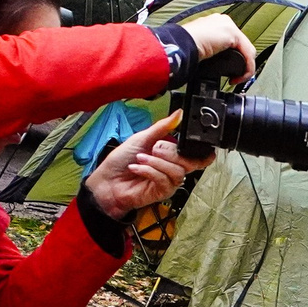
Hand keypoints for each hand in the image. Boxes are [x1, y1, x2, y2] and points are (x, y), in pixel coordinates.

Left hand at [84, 113, 208, 219]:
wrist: (108, 180)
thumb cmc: (121, 160)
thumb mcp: (142, 137)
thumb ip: (163, 127)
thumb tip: (179, 114)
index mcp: (171, 154)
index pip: (195, 154)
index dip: (200, 151)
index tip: (193, 145)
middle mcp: (172, 167)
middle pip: (189, 162)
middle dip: (171, 154)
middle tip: (154, 149)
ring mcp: (168, 181)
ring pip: (177, 172)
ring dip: (157, 163)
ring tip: (141, 159)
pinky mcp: (162, 192)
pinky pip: (165, 181)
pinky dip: (150, 172)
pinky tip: (137, 169)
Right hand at [179, 13, 256, 81]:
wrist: (181, 44)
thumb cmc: (183, 47)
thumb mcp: (199, 48)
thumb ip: (208, 51)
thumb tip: (210, 61)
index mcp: (214, 24)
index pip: (232, 41)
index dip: (234, 58)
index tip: (228, 72)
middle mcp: (223, 22)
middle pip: (242, 45)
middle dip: (242, 62)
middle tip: (235, 76)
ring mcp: (228, 26)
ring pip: (247, 50)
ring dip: (245, 68)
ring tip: (236, 79)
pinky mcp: (233, 34)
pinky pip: (248, 54)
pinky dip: (247, 69)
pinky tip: (238, 77)